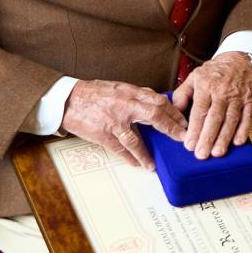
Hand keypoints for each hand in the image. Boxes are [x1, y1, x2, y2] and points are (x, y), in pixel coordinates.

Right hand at [61, 80, 187, 169]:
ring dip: (146, 154)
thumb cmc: (94, 93)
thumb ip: (137, 95)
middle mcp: (124, 105)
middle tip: (181, 138)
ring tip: (153, 164)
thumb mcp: (119, 88)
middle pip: (154, 115)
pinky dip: (129, 158)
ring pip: (135, 139)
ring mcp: (113, 121)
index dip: (174, 112)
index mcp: (130, 92)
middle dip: (171, 128)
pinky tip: (137, 164)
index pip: (159, 100)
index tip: (183, 121)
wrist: (68, 100)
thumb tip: (157, 102)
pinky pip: (119, 149)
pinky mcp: (102, 134)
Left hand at [172, 52, 251, 157]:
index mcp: (206, 86)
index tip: (189, 145)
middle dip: (207, 137)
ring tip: (217, 153)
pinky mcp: (251, 100)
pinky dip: (243, 130)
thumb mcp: (195, 76)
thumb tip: (175, 111)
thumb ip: (182, 94)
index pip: (199, 111)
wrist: (241, 58)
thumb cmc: (216, 71)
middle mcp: (222, 91)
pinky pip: (248, 117)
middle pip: (214, 118)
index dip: (194, 129)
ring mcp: (238, 96)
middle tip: (201, 154)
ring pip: (231, 120)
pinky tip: (237, 142)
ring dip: (224, 137)